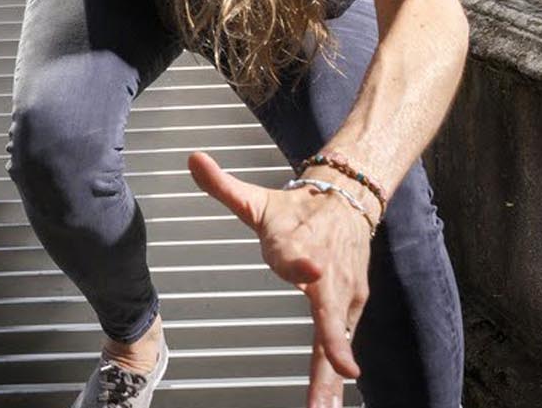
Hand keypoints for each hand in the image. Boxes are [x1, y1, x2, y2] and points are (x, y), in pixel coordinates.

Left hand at [190, 152, 369, 407]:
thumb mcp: (256, 199)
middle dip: (334, 340)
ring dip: (332, 375)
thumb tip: (192, 158)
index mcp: (299, 243)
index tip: (310, 272)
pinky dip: (335, 379)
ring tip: (323, 407)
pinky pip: (339, 348)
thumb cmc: (295, 211)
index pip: (296, 255)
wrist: (346, 204)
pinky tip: (329, 404)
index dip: (300, 264)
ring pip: (337, 338)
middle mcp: (326, 274)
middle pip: (330, 310)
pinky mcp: (349, 311)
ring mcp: (342, 296)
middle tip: (343, 367)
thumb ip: (224, 186)